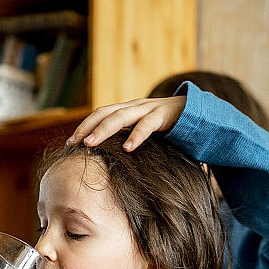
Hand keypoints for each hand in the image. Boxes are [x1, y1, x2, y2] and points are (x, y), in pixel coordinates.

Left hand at [66, 96, 185, 150]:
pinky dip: (136, 135)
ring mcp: (149, 108)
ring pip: (121, 116)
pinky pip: (148, 124)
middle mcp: (135, 106)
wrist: (199, 113)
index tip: (70, 143)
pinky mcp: (164, 114)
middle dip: (87, 127)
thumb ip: (129, 140)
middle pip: (105, 112)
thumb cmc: (169, 128)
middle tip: (74, 143)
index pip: (100, 114)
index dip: (84, 126)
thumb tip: (110, 162)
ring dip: (103, 130)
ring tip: (91, 144)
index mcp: (128, 110)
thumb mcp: (145, 133)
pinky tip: (128, 148)